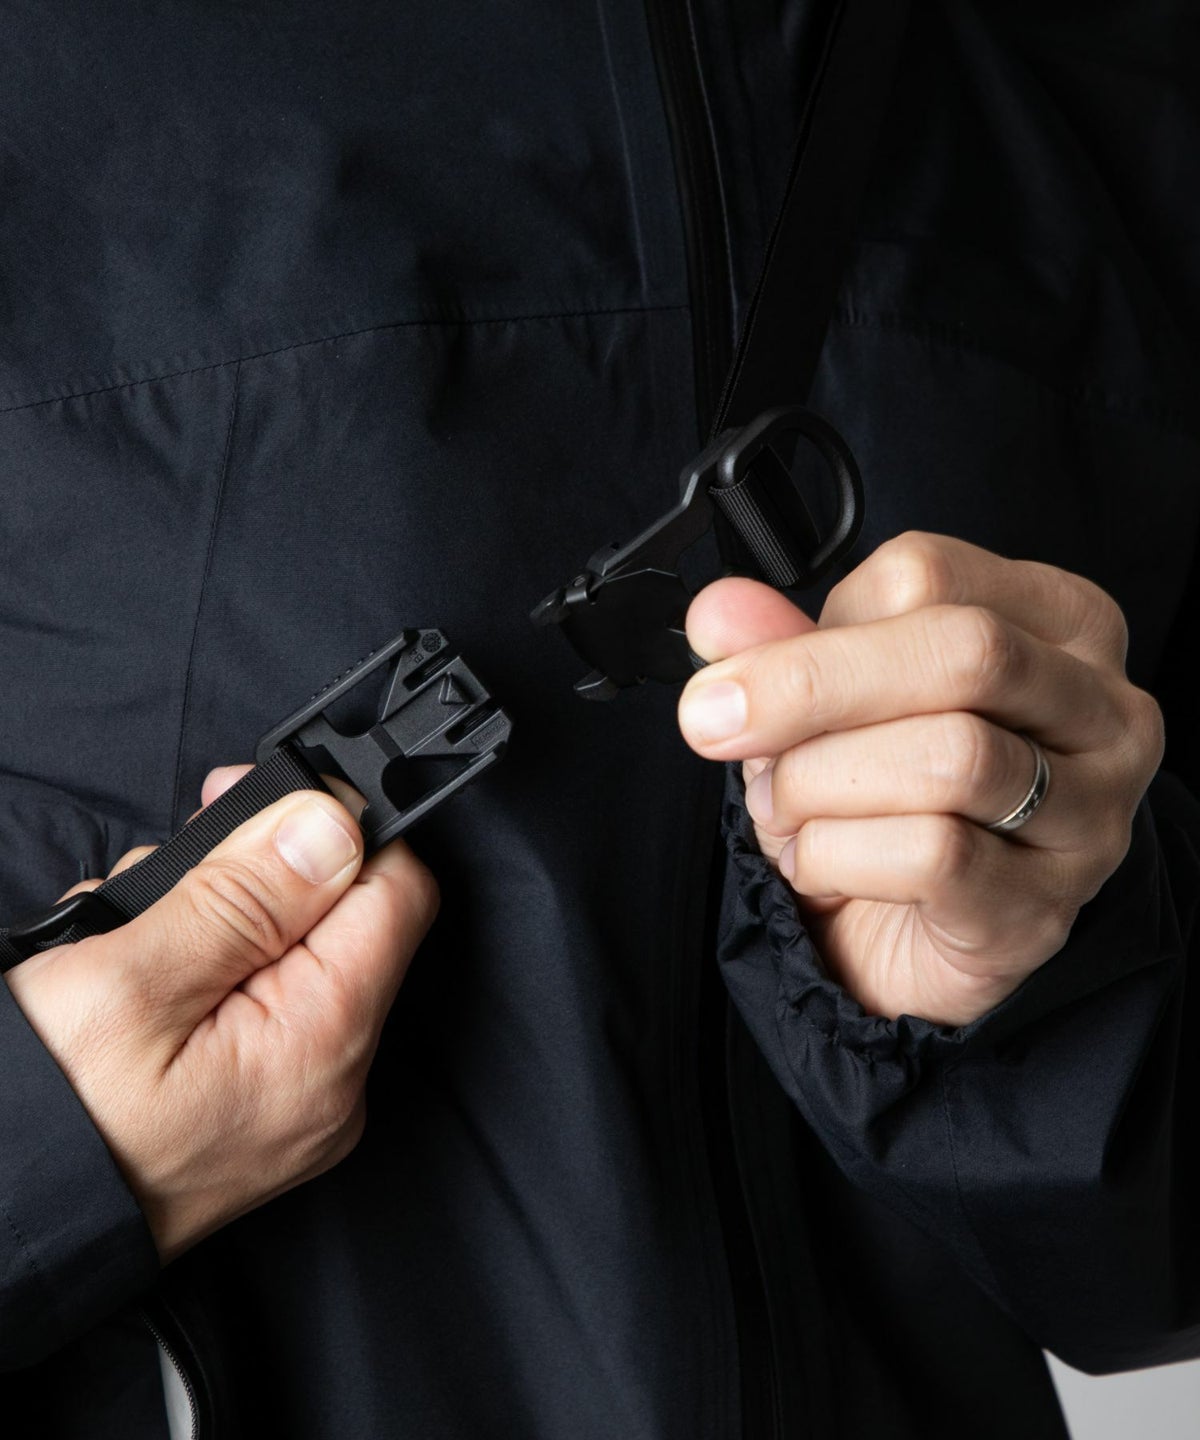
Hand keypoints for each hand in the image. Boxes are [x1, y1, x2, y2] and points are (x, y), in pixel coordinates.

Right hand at [5, 766, 437, 1261]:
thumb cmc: (41, 1122)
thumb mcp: (130, 982)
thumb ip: (244, 896)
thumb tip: (334, 827)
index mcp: (320, 1045)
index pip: (396, 893)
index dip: (334, 829)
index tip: (258, 805)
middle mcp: (330, 1081)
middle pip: (336, 917)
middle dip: (247, 877)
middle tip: (157, 887)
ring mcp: (294, 1101)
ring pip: (285, 951)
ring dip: (207, 920)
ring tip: (123, 946)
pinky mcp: (256, 1106)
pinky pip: (254, 1002)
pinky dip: (197, 970)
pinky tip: (131, 984)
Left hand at [678, 533, 1163, 1026]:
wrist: (909, 938)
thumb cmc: (884, 799)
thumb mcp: (826, 705)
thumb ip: (780, 647)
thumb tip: (719, 611)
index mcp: (1056, 621)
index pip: (929, 575)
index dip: (819, 627)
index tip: (754, 677)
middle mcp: (1102, 708)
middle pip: (964, 650)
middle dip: (809, 686)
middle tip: (718, 724)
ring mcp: (1091, 814)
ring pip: (952, 757)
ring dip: (819, 784)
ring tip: (783, 809)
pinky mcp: (1044, 906)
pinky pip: (933, 856)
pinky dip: (836, 856)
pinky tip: (817, 864)